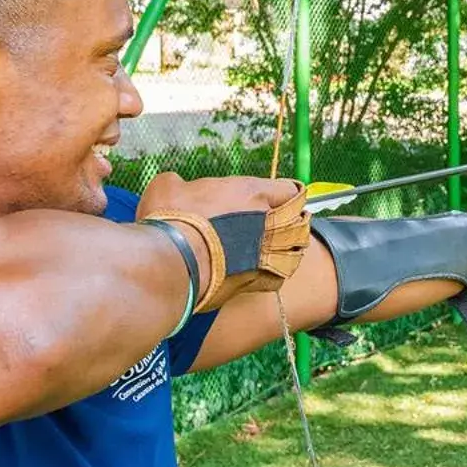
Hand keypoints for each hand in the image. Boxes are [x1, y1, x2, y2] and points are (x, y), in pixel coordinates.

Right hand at [137, 174, 308, 303]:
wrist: (172, 262)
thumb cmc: (172, 218)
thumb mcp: (168, 186)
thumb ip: (181, 184)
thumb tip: (178, 187)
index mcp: (251, 192)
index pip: (288, 189)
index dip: (284, 194)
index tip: (277, 198)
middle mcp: (265, 222)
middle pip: (299, 221)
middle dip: (293, 222)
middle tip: (280, 225)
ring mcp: (263, 254)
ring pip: (293, 252)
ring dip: (287, 249)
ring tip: (277, 250)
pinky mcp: (253, 282)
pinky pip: (275, 279)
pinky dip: (270, 276)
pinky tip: (260, 274)